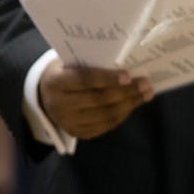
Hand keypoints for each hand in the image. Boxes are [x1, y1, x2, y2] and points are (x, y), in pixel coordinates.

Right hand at [39, 59, 153, 139]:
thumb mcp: (72, 61)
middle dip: (126, 92)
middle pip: (98, 100)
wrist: (46, 94)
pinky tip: (134, 104)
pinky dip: (122, 115)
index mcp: (56, 82)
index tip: (128, 76)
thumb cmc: (67, 71)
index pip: (84, 80)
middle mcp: (59, 104)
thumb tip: (127, 61)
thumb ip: (93, 62)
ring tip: (146, 94)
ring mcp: (67, 122)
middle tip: (145, 83)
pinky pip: (104, 126)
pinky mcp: (77, 132)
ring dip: (130, 104)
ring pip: (104, 115)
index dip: (106, 78)